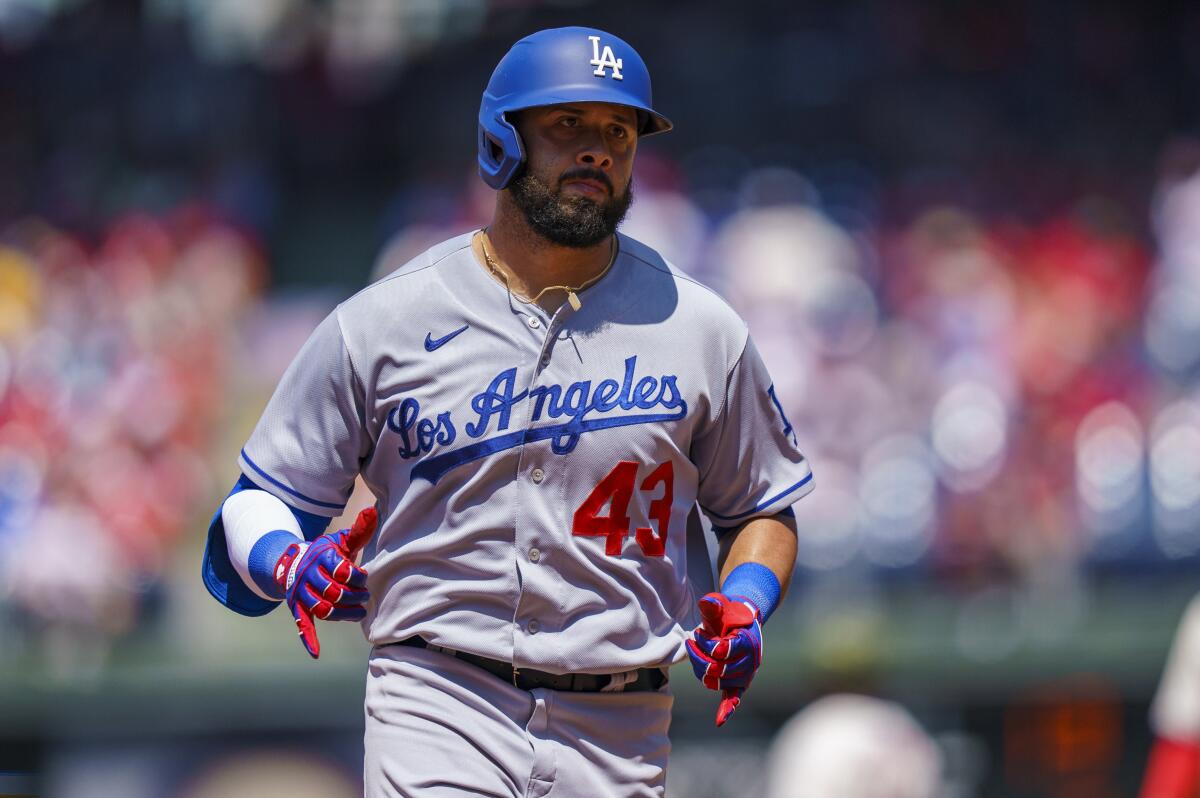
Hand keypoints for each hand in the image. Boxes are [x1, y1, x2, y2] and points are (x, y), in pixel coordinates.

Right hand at [275, 507, 376, 658]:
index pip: (342, 570)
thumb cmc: (326, 553)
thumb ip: (358, 531)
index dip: (357, 576)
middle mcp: (309, 576)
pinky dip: (308, 639)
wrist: (295, 563)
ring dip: (343, 614)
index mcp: (322, 558)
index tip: (365, 577)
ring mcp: (302, 594)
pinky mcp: (298, 608)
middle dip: (353, 596)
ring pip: (322, 609)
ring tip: (359, 613)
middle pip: (333, 592)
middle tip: (365, 596)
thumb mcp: (340, 541)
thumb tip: (372, 511)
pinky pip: (302, 625)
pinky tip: (316, 652)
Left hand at [686, 592, 762, 726]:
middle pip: (715, 669)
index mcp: (746, 643)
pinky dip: (727, 709)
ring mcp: (744, 675)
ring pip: (715, 681)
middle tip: (693, 641)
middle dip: (698, 655)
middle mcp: (749, 662)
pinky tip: (719, 720)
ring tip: (697, 653)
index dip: (705, 643)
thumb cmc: (730, 613)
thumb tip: (707, 603)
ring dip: (701, 669)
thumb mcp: (722, 606)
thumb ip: (713, 605)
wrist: (743, 622)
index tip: (699, 632)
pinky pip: (733, 698)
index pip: (720, 651)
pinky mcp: (739, 683)